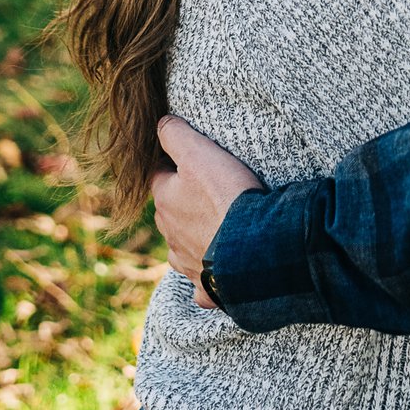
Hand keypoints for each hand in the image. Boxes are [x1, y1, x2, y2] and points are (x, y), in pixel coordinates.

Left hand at [152, 116, 262, 309]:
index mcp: (165, 201)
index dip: (171, 169)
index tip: (187, 164)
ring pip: (182, 249)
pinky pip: (203, 285)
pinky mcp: (207, 287)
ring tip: (218, 232)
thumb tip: (159, 122)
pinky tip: (220, 275)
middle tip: (209, 195)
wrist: (251, 249)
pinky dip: (208, 281)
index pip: (157, 179)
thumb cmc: (225, 197)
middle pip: (169, 215)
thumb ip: (176, 135)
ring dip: (194, 241)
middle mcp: (170, 234)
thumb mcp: (200, 153)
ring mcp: (186, 263)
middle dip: (183, 205)